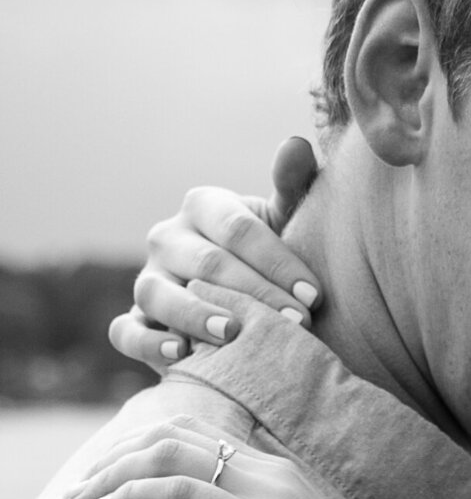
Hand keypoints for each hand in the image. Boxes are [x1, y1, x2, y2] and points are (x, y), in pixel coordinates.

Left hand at [64, 417, 441, 498]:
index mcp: (281, 474)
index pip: (198, 434)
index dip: (141, 447)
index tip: (106, 478)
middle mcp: (275, 472)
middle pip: (177, 434)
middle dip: (116, 455)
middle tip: (76, 490)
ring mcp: (272, 494)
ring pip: (172, 454)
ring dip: (114, 473)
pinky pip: (184, 493)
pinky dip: (136, 496)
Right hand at [108, 138, 322, 373]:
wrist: (242, 296)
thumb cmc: (268, 255)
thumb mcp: (283, 221)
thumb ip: (292, 187)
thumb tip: (296, 144)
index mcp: (203, 206)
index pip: (238, 230)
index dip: (277, 262)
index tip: (315, 296)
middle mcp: (167, 238)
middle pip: (207, 264)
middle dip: (254, 294)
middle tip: (295, 322)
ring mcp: (147, 279)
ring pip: (159, 294)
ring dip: (196, 315)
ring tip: (233, 333)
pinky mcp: (133, 321)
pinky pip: (126, 332)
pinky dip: (148, 344)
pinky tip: (181, 354)